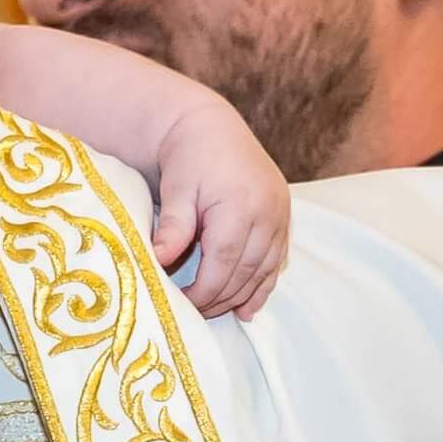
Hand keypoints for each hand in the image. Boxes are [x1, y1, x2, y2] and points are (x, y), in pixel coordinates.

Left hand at [149, 98, 289, 320]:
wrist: (211, 127)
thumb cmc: (187, 157)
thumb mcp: (176, 189)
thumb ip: (174, 227)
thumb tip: (157, 262)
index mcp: (240, 205)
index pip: (224, 263)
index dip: (204, 291)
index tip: (182, 305)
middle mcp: (268, 212)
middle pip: (246, 271)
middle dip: (220, 298)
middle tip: (194, 314)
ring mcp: (280, 215)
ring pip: (264, 270)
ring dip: (241, 296)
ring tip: (216, 312)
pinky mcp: (284, 217)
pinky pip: (277, 261)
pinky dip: (263, 285)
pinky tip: (249, 306)